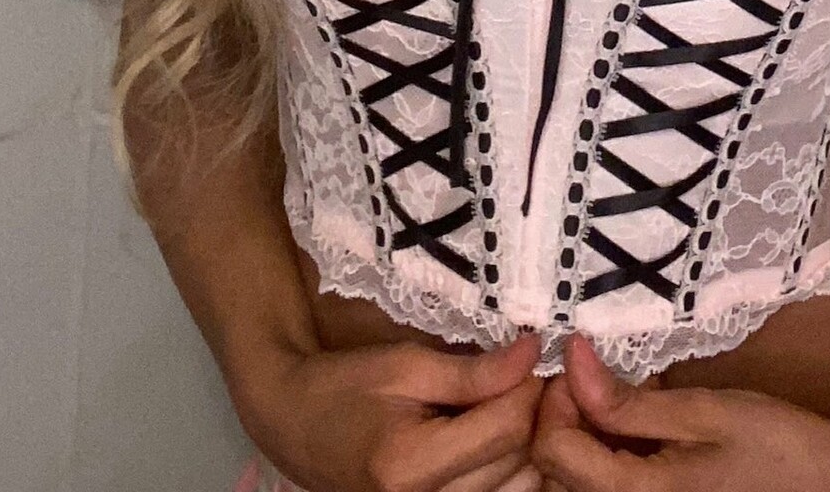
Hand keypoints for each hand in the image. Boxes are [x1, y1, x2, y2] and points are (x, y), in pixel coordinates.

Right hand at [235, 330, 545, 491]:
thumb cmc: (346, 387)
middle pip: (517, 460)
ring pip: (518, 487)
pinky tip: (498, 434)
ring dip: (526, 443)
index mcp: (409, 465)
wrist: (296, 425)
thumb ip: (472, 370)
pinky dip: (509, 468)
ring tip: (511, 402)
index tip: (531, 351)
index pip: (506, 428)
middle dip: (532, 412)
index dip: (529, 385)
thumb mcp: (405, 365)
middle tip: (527, 372)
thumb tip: (534, 352)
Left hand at [530, 335, 829, 491]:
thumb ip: (627, 401)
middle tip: (592, 371)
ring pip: (576, 479)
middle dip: (563, 414)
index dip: (556, 399)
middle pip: (556, 470)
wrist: (825, 482)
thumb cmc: (770, 444)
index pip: (554, 450)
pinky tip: (630, 422)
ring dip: (580, 433)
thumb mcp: (700, 412)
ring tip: (611, 395)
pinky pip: (606, 485)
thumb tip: (571, 358)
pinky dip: (605, 450)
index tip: (581, 359)